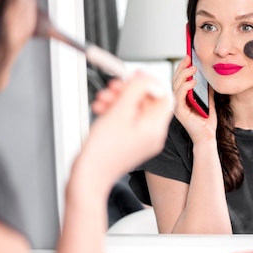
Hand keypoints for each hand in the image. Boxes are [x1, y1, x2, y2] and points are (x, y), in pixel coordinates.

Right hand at [79, 71, 172, 191]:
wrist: (88, 177)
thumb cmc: (102, 151)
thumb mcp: (120, 112)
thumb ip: (136, 91)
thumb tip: (147, 78)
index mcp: (156, 129)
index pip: (164, 98)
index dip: (150, 83)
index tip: (135, 75)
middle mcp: (152, 135)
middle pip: (147, 102)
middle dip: (129, 90)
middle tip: (113, 86)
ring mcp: (140, 139)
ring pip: (133, 109)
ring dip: (118, 99)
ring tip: (102, 99)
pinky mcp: (128, 142)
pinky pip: (125, 120)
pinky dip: (113, 110)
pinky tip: (100, 108)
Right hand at [171, 56, 216, 142]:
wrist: (207, 137)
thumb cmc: (207, 122)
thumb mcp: (209, 101)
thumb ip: (207, 91)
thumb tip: (209, 79)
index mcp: (182, 97)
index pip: (180, 79)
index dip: (182, 67)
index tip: (188, 56)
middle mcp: (177, 101)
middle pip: (176, 79)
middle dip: (182, 67)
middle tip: (188, 57)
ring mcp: (177, 106)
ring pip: (176, 85)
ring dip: (184, 75)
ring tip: (193, 67)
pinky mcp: (179, 112)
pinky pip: (179, 96)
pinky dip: (185, 87)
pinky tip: (192, 82)